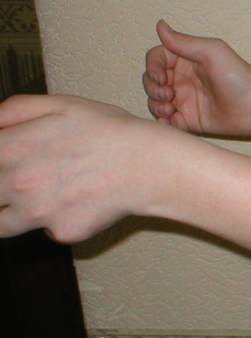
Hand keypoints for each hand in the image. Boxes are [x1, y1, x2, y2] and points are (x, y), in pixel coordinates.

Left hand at [0, 95, 190, 242]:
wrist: (148, 165)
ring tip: (38, 198)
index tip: (5, 162)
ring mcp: (38, 214)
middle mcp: (16, 184)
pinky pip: (47, 231)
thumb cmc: (108, 131)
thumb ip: (11, 111)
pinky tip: (78, 203)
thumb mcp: (59, 104)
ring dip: (12, 212)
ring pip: (0, 225)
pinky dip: (57, 221)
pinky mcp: (62, 233)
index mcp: (10, 149)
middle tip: (28, 179)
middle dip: (2, 187)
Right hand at [144, 20, 250, 135]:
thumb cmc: (238, 75)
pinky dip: (161, 122)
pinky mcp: (188, 120)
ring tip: (170, 109)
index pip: (155, 59)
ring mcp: (184, 101)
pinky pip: (165, 122)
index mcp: (185, 61)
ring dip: (155, 105)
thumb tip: (159, 25)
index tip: (162, 78)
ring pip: (154, 101)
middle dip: (152, 88)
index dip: (152, 68)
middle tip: (169, 95)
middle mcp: (182, 80)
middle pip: (150, 81)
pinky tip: (169, 121)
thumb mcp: (210, 51)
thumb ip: (183, 42)